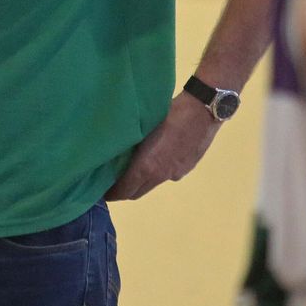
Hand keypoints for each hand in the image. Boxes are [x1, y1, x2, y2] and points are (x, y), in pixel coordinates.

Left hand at [106, 92, 220, 200]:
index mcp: (146, 166)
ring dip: (142, 181)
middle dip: (124, 192)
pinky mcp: (187, 168)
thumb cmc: (168, 114)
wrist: (202, 111)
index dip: (112, 194)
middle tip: (114, 183)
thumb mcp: (143, 128)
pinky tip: (158, 155)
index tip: (102, 192)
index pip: (124, 190)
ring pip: (153, 184)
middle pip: (137, 193)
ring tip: (134, 168)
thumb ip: (131, 146)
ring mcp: (175, 173)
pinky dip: (158, 171)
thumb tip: (117, 154)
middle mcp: (160, 175)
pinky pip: (168, 174)